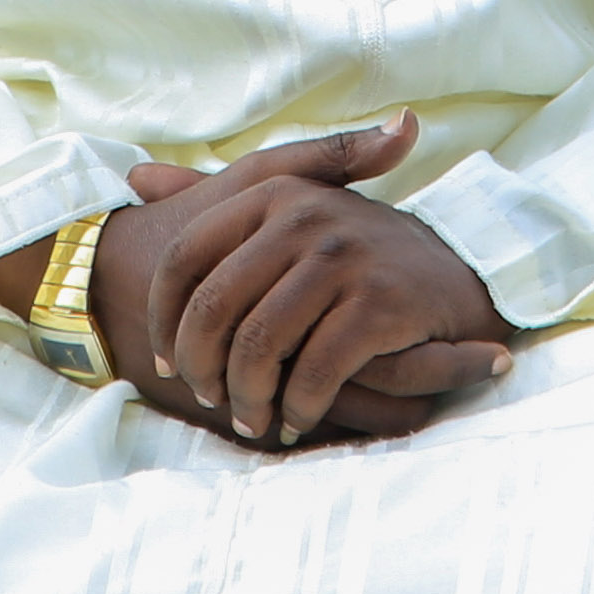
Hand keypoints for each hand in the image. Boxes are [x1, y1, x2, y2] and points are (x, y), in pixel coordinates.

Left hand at [113, 115, 515, 447]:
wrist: (456, 270)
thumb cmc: (353, 252)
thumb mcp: (286, 208)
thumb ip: (212, 195)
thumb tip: (137, 175)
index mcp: (272, 193)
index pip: (184, 258)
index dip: (165, 319)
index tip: (168, 361)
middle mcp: (304, 216)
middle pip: (214, 309)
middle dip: (203, 369)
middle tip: (211, 400)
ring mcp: (343, 258)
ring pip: (259, 347)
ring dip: (248, 398)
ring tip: (253, 419)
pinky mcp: (377, 303)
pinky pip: (314, 372)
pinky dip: (298, 407)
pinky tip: (297, 419)